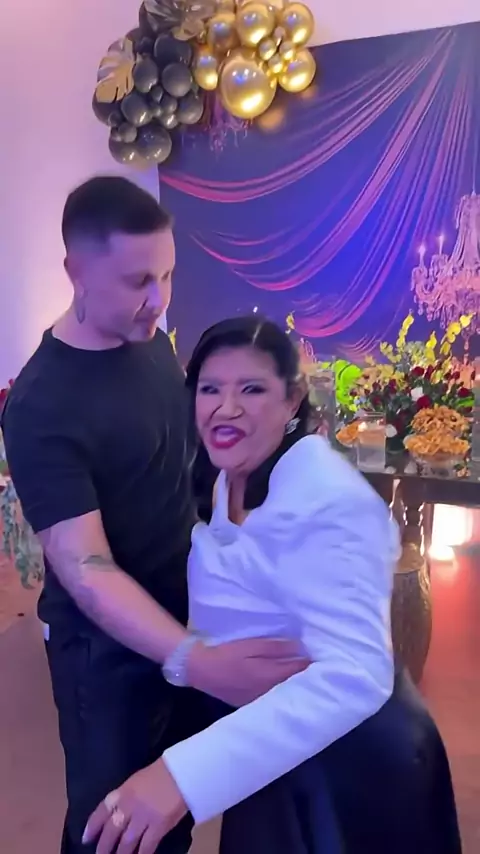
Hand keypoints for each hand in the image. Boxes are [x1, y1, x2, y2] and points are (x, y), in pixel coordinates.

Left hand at [82, 759, 185, 853]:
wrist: (181, 773)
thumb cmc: (160, 773)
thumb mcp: (136, 781)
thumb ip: (126, 797)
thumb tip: (118, 814)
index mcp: (122, 793)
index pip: (101, 812)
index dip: (92, 827)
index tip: (85, 839)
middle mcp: (129, 806)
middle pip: (111, 831)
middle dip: (104, 847)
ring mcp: (143, 817)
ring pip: (126, 842)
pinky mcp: (158, 826)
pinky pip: (147, 846)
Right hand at [188, 637, 309, 705]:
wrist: (202, 670)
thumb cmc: (227, 654)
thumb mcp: (251, 646)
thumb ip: (275, 648)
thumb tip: (299, 647)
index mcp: (269, 676)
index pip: (297, 671)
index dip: (309, 664)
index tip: (321, 658)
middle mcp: (267, 692)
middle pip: (293, 685)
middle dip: (304, 676)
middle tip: (317, 667)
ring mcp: (259, 701)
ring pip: (283, 693)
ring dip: (293, 685)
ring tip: (304, 676)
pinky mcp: (250, 704)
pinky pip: (272, 698)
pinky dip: (281, 692)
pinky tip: (284, 686)